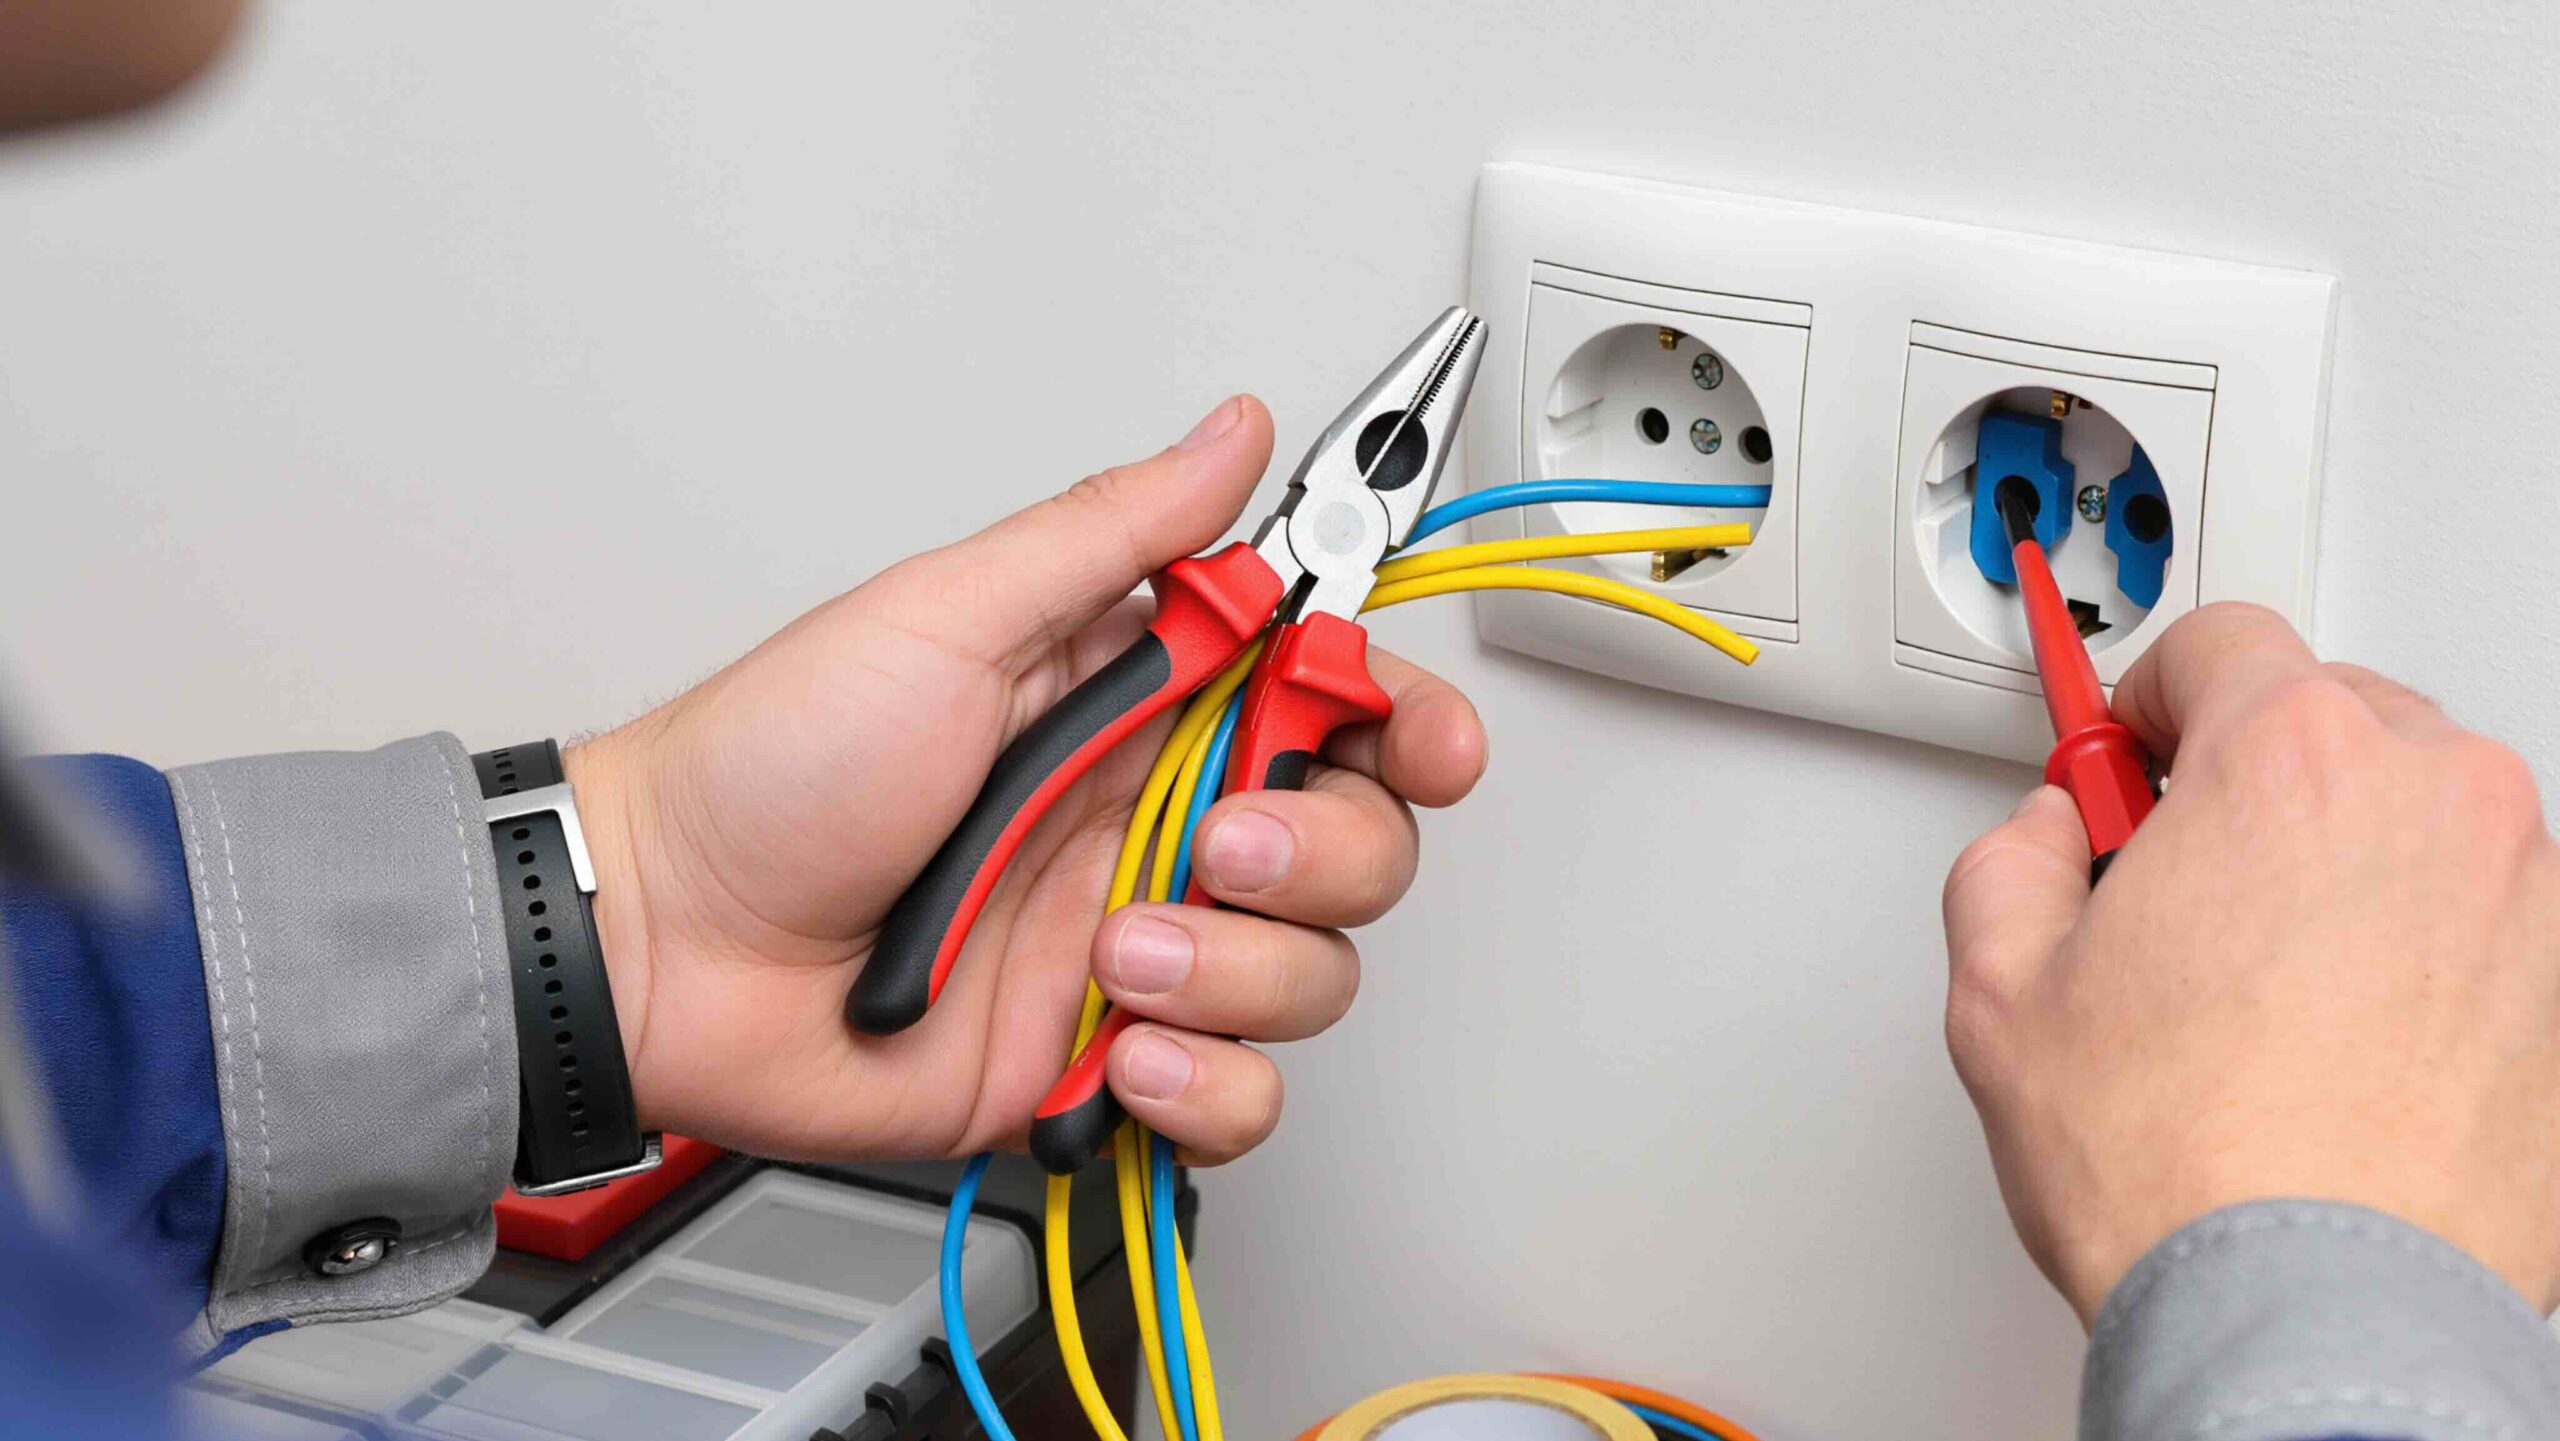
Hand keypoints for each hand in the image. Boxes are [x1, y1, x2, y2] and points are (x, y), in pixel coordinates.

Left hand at [563, 397, 1485, 1164]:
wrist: (663, 944)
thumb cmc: (770, 769)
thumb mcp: (948, 616)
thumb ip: (1115, 533)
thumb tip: (1233, 432)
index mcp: (1142, 704)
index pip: (1338, 704)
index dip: (1409, 722)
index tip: (1419, 741)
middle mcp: (1158, 824)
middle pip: (1360, 842)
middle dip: (1322, 852)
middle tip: (1215, 846)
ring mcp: (1135, 949)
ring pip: (1312, 975)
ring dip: (1231, 969)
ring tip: (1105, 951)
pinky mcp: (1100, 1062)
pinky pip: (1234, 1097)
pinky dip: (1199, 1083)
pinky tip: (1114, 1044)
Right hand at [1942, 602, 2559, 1322]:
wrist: (2314, 1310)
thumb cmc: (2186, 1162)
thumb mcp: (1999, 986)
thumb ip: (2009, 859)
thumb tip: (2045, 839)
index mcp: (2292, 758)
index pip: (2221, 640)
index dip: (2149, 698)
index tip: (2127, 758)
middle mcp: (2437, 797)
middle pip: (2332, 714)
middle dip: (2252, 778)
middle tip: (2179, 879)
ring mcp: (2528, 892)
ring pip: (2418, 813)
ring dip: (2342, 858)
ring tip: (2261, 977)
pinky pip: (2484, 916)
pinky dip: (2420, 944)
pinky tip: (2341, 1035)